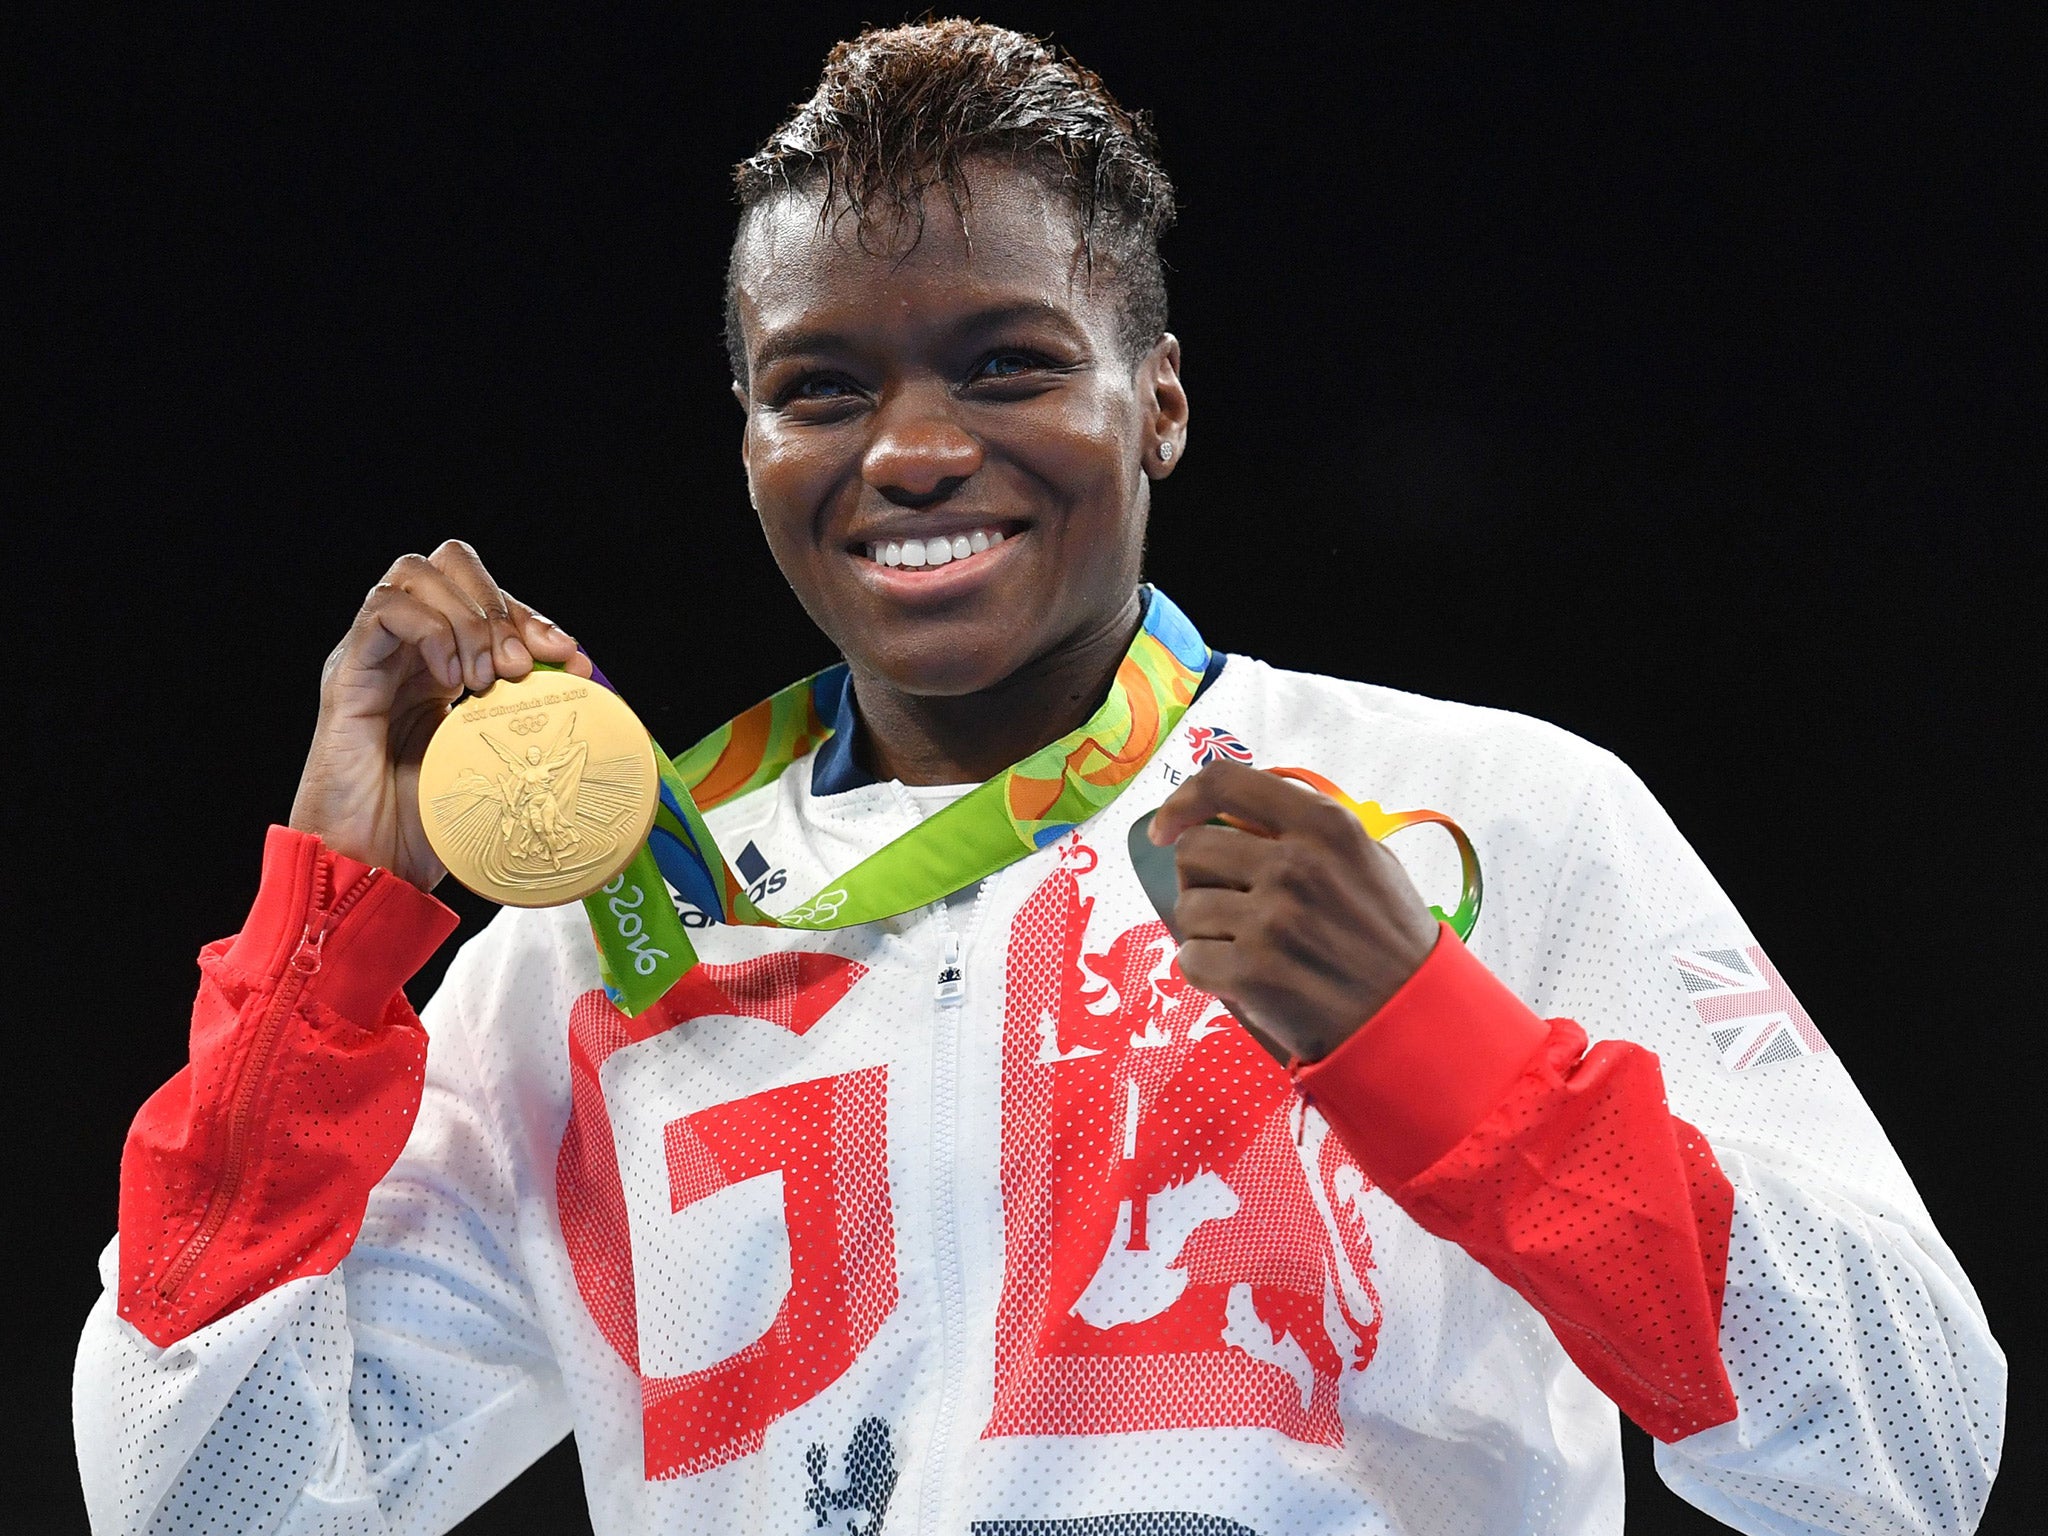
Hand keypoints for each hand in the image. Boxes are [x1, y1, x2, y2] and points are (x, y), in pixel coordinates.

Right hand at [288, 540, 592, 890]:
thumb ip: (533, 719)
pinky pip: (385, 610)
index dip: (532, 617)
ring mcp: (373, 657)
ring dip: (468, 618)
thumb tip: (588, 679)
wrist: (370, 870)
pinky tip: (453, 680)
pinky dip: (432, 631)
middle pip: (449, 565)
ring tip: (488, 679)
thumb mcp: (499, 765)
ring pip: (417, 574)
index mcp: (441, 666)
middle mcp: (405, 651)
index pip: (485, 600)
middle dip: (500, 604)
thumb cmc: (428, 830)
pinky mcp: (347, 674)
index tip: (569, 657)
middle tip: (522, 666)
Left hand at [1148, 760, 1440, 1063]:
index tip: (1166, 826)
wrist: (1411, 1016)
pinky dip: (1207, 971)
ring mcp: (1273, 920)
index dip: (1182, 799)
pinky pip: (1190, 959)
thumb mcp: (1368, 858)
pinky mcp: (1253, 973)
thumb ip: (1307, 829)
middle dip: (1198, 877)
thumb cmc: (1387, 937)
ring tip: (1245, 946)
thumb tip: (1234, 815)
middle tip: (1226, 903)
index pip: (1224, 782)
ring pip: (1187, 907)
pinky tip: (1242, 977)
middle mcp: (1296, 865)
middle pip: (1193, 848)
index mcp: (1325, 825)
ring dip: (1205, 930)